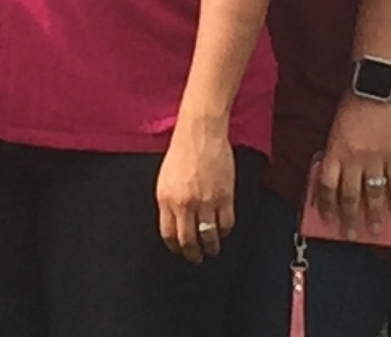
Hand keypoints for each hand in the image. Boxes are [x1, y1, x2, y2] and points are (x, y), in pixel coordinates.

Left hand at [153, 121, 236, 263]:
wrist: (200, 133)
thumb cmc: (182, 152)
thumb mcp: (165, 179)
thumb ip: (168, 202)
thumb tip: (175, 224)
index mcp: (166, 199)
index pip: (168, 234)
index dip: (175, 247)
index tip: (180, 251)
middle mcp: (184, 204)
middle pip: (188, 240)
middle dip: (192, 254)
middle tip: (196, 258)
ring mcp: (205, 201)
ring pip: (209, 236)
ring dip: (211, 247)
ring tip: (212, 250)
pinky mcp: (224, 196)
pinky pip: (226, 224)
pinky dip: (224, 232)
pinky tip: (223, 233)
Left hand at [310, 97, 390, 237]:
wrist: (374, 90)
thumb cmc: (350, 105)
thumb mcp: (334, 129)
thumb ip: (335, 152)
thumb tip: (333, 174)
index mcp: (334, 151)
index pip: (326, 185)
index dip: (325, 204)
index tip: (325, 218)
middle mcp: (353, 159)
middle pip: (350, 195)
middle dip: (349, 218)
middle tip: (351, 235)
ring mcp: (374, 158)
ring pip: (373, 193)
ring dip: (374, 214)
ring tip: (377, 230)